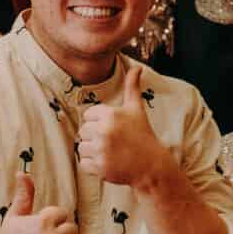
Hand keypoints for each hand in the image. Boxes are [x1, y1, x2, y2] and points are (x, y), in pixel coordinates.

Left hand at [77, 62, 168, 187]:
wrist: (151, 165)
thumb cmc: (142, 134)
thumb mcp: (136, 108)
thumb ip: (132, 86)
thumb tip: (137, 66)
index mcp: (110, 114)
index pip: (88, 115)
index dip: (99, 122)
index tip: (114, 129)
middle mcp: (104, 130)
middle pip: (83, 131)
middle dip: (95, 137)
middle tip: (113, 142)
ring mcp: (102, 149)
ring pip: (82, 147)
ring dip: (93, 152)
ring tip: (111, 152)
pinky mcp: (100, 167)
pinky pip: (83, 163)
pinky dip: (92, 165)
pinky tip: (108, 162)